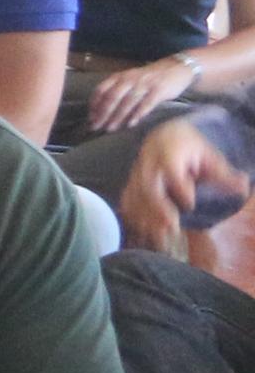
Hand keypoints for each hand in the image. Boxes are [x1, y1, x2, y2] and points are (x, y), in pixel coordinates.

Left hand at [92, 56, 202, 131]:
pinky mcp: (159, 90)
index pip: (102, 89)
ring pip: (127, 102)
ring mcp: (145, 84)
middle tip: (96, 126)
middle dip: (103, 113)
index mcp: (120, 76)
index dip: (94, 104)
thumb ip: (117, 90)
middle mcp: (130, 79)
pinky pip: (146, 103)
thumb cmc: (149, 78)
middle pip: (112, 97)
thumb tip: (100, 109)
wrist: (176, 68)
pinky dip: (137, 114)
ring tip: (111, 128)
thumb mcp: (130, 79)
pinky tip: (131, 124)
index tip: (90, 117)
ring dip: (117, 116)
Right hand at [121, 117, 248, 249]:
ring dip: (147, 217)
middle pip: (148, 186)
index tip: (190, 205)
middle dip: (158, 206)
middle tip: (172, 225)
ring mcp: (137, 175)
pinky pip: (128, 202)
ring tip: (161, 236)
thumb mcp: (210, 157)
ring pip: (136, 197)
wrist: (164, 136)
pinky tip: (146, 231)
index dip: (179, 188)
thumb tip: (244, 187)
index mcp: (170, 153)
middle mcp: (150, 164)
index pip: (171, 171)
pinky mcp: (131, 185)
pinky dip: (135, 217)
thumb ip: (223, 175)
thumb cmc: (191, 149)